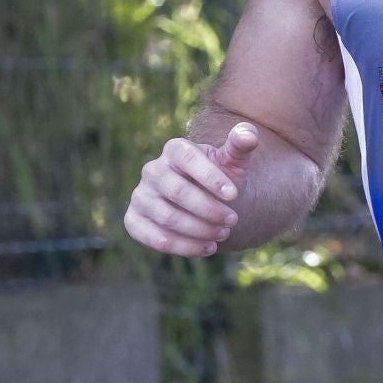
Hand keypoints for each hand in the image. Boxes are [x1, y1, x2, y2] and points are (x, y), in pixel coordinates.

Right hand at [124, 123, 260, 257]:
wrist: (208, 204)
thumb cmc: (221, 179)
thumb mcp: (234, 162)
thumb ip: (242, 144)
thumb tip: (249, 135)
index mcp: (174, 149)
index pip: (188, 158)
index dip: (210, 177)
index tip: (234, 195)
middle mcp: (152, 170)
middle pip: (178, 192)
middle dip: (209, 209)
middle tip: (233, 221)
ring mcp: (140, 196)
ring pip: (167, 217)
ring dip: (199, 230)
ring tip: (223, 234)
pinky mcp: (134, 220)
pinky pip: (154, 237)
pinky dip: (183, 246)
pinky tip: (207, 248)